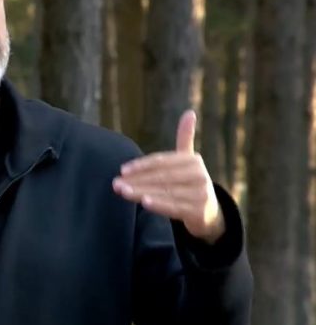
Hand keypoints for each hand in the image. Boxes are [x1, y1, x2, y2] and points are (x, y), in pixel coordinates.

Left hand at [113, 110, 224, 243]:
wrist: (209, 212)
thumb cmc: (190, 182)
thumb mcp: (187, 161)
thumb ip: (185, 138)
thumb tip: (189, 112)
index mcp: (193, 160)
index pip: (162, 161)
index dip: (141, 165)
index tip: (122, 169)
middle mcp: (199, 175)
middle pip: (161, 177)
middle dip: (137, 180)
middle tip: (116, 183)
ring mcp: (201, 193)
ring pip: (165, 192)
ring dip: (141, 192)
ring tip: (123, 192)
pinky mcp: (200, 210)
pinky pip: (175, 207)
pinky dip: (159, 204)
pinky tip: (144, 203)